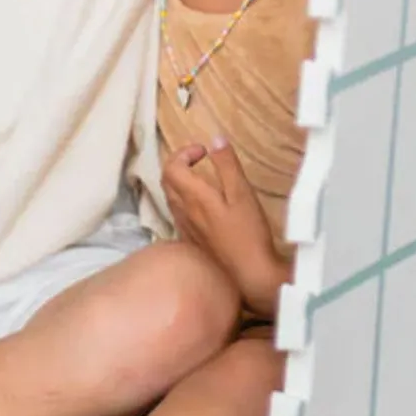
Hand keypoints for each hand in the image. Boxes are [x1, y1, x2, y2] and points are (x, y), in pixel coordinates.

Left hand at [162, 138, 289, 319]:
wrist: (249, 277)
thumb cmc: (248, 234)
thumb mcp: (242, 194)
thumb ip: (227, 165)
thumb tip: (215, 139)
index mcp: (193, 197)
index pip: (171, 167)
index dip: (183, 152)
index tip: (203, 151)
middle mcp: (183, 212)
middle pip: (167, 181)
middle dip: (179, 164)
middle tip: (200, 160)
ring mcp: (185, 228)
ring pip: (171, 198)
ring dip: (181, 182)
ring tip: (202, 179)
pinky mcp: (191, 242)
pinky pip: (178, 214)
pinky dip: (185, 201)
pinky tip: (204, 207)